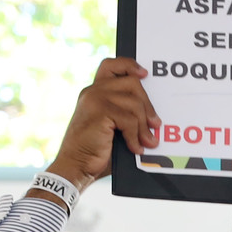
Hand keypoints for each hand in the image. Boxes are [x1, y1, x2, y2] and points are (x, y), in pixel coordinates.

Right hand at [42, 57, 160, 192]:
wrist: (76, 166)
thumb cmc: (94, 151)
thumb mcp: (111, 128)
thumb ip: (125, 115)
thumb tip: (153, 119)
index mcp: (94, 92)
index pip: (111, 65)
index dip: (129, 65)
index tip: (144, 74)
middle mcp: (93, 91)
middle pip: (131, 83)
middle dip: (148, 105)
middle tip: (155, 125)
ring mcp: (95, 100)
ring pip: (134, 103)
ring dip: (144, 126)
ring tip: (148, 142)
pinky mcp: (99, 112)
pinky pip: (129, 120)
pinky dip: (136, 136)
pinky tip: (136, 148)